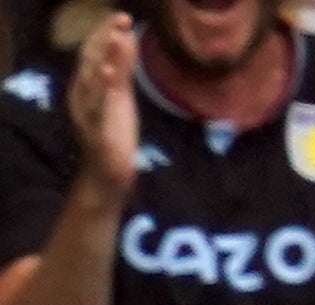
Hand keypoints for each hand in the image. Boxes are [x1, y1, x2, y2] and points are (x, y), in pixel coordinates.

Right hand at [69, 12, 139, 197]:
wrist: (109, 171)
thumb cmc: (114, 131)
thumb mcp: (120, 95)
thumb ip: (122, 69)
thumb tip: (126, 39)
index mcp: (86, 85)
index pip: (92, 51)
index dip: (105, 33)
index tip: (121, 17)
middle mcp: (81, 93)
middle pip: (90, 58)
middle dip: (105, 37)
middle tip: (121, 18)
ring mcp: (87, 110)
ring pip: (92, 78)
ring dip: (105, 56)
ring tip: (116, 36)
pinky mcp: (96, 128)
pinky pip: (98, 105)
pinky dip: (104, 88)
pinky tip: (111, 73)